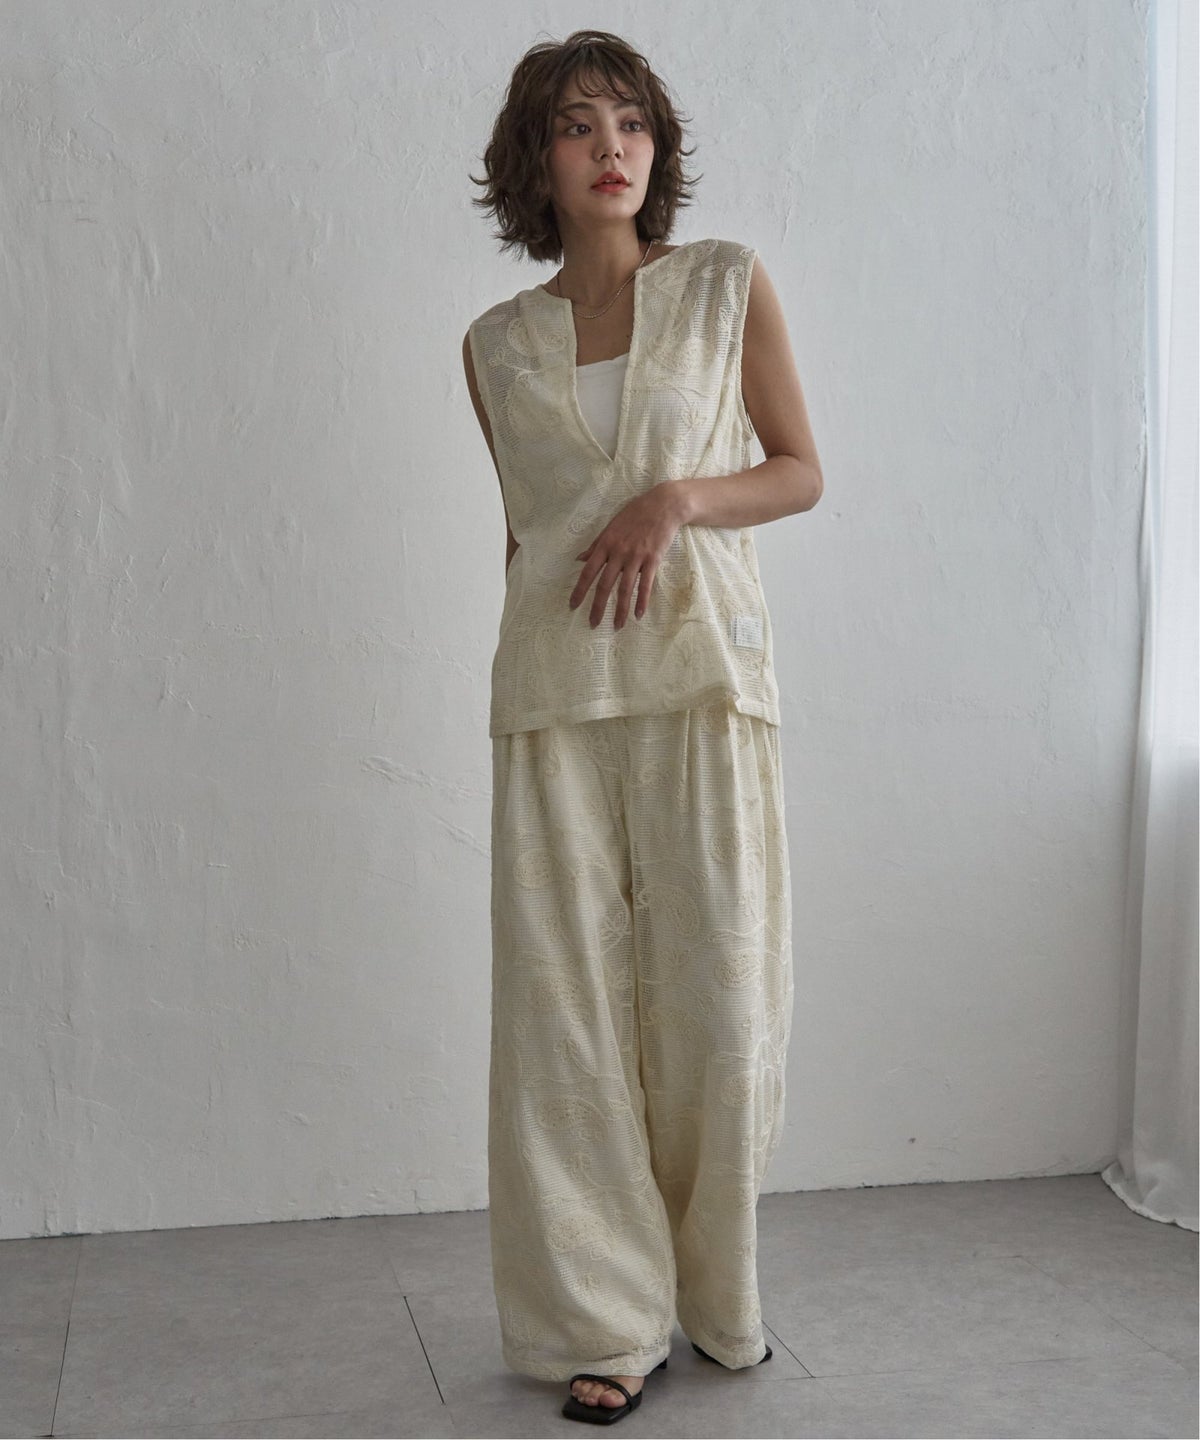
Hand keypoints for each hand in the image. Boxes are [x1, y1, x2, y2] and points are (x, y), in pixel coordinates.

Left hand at [568, 481, 688, 628]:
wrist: (663, 505)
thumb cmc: (635, 514)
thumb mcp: (611, 526)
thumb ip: (595, 544)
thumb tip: (579, 559)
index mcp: (605, 544)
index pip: (588, 571)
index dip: (580, 590)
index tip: (572, 605)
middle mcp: (618, 552)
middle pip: (605, 584)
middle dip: (597, 606)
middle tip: (592, 624)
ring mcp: (636, 557)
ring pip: (625, 588)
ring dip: (620, 609)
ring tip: (617, 625)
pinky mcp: (653, 560)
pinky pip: (646, 584)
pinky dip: (642, 601)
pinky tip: (638, 614)